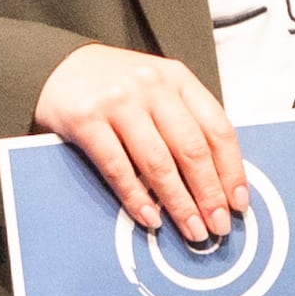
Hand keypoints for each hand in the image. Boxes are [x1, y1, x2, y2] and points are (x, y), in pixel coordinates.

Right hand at [34, 42, 243, 239]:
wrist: (55, 65)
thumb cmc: (114, 85)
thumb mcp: (157, 90)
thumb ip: (184, 123)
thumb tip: (214, 182)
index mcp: (177, 79)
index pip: (217, 129)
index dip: (232, 170)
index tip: (238, 202)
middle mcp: (152, 86)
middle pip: (191, 148)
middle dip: (209, 194)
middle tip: (218, 226)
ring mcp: (118, 100)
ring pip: (158, 162)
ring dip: (179, 203)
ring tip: (192, 230)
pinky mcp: (86, 118)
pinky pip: (117, 167)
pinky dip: (135, 197)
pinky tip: (149, 218)